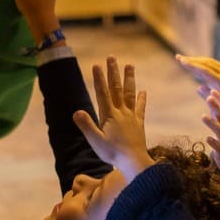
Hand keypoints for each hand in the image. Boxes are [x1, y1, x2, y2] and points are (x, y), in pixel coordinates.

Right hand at [77, 56, 152, 179]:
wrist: (134, 162)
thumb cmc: (113, 153)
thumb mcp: (96, 141)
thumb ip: (87, 126)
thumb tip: (76, 111)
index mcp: (109, 116)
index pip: (102, 93)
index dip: (99, 79)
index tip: (96, 65)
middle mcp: (121, 112)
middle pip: (116, 88)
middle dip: (113, 72)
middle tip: (112, 57)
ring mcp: (131, 116)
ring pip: (129, 94)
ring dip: (129, 79)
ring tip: (130, 65)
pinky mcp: (139, 123)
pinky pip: (140, 108)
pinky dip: (142, 99)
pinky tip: (143, 91)